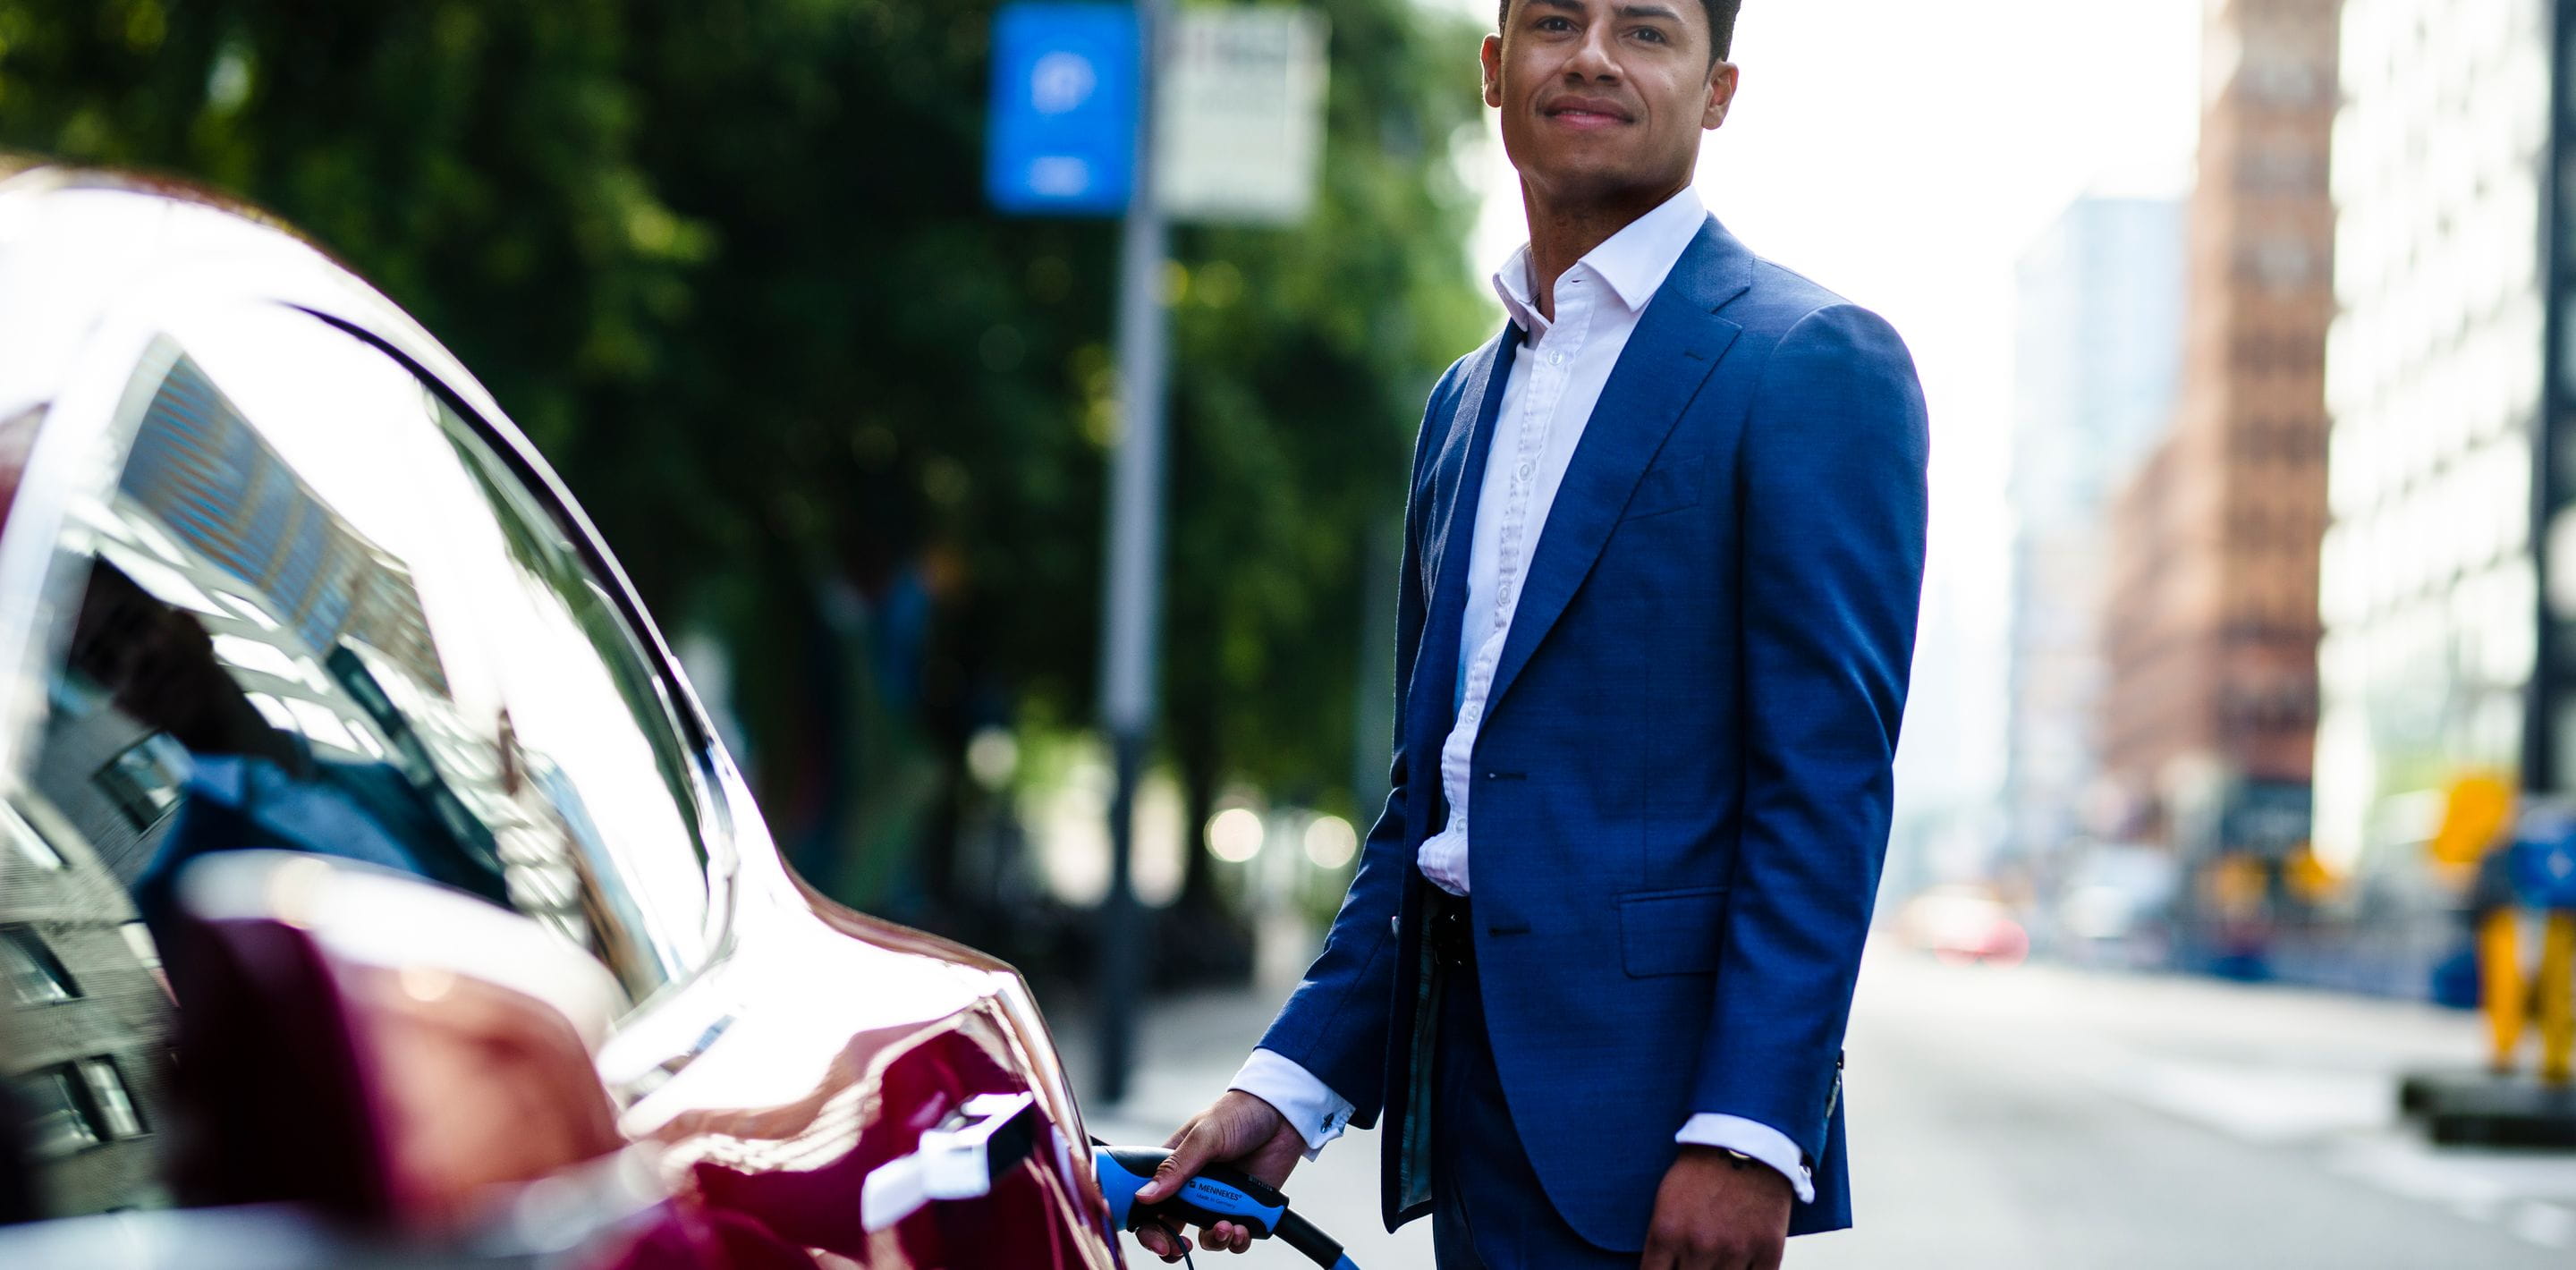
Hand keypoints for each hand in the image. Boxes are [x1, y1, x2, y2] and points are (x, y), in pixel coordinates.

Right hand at [1130, 1090, 1307, 1260]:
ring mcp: (1218, 1200)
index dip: (1147, 1226)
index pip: (1148, 1203)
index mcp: (1173, 1168)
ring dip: (1214, 1240)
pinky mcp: (1243, 1208)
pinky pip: (1235, 1237)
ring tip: (1226, 1227)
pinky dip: (1238, 1240)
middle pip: (1171, 1227)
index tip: (1157, 1240)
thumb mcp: (1205, 1135)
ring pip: (1204, 1237)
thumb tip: (1144, 1195)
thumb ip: (1177, 1167)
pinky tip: (1243, 1228)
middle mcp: (1193, 1188)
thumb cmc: (1238, 1114)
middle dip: (1173, 1245)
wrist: (1283, 1115)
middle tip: (1181, 1248)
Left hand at [1641, 1145, 1792, 1269]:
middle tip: (1695, 1261)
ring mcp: (1735, 1251)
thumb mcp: (1666, 1200)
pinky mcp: (1768, 1250)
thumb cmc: (1701, 1169)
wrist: (1748, 1140)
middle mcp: (1699, 1246)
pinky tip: (1740, 1265)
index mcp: (1667, 1233)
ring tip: (1717, 1262)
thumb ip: (1661, 1242)